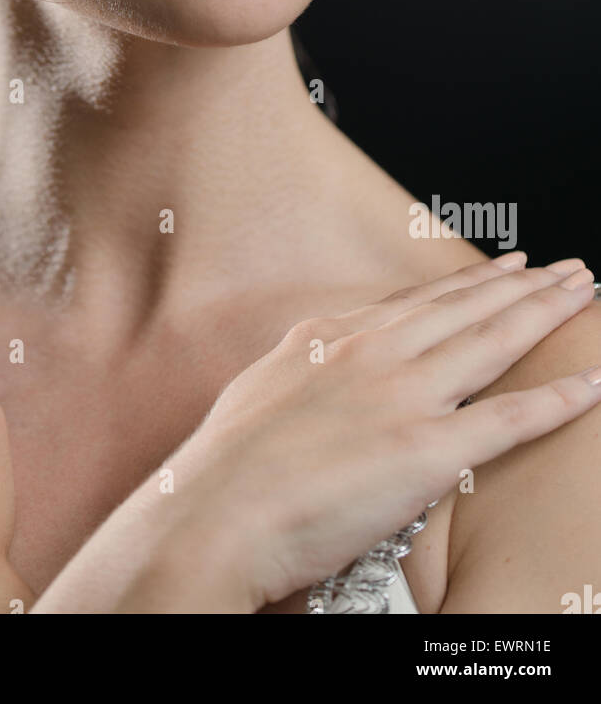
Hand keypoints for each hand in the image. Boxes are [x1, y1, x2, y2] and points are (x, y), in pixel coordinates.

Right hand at [165, 252, 599, 609]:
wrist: (214, 510)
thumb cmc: (224, 468)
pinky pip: (509, 420)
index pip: (417, 302)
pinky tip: (591, 384)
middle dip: (523, 285)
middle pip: (466, 309)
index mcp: (330, 338)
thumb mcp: (260, 393)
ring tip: (583, 291)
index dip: (469, 284)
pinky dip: (557, 401)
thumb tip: (312, 373)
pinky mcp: (425, 450)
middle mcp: (372, 353)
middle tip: (566, 267)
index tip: (503, 268)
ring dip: (545, 313)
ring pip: (493, 342)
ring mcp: (400, 396)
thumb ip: (302, 375)